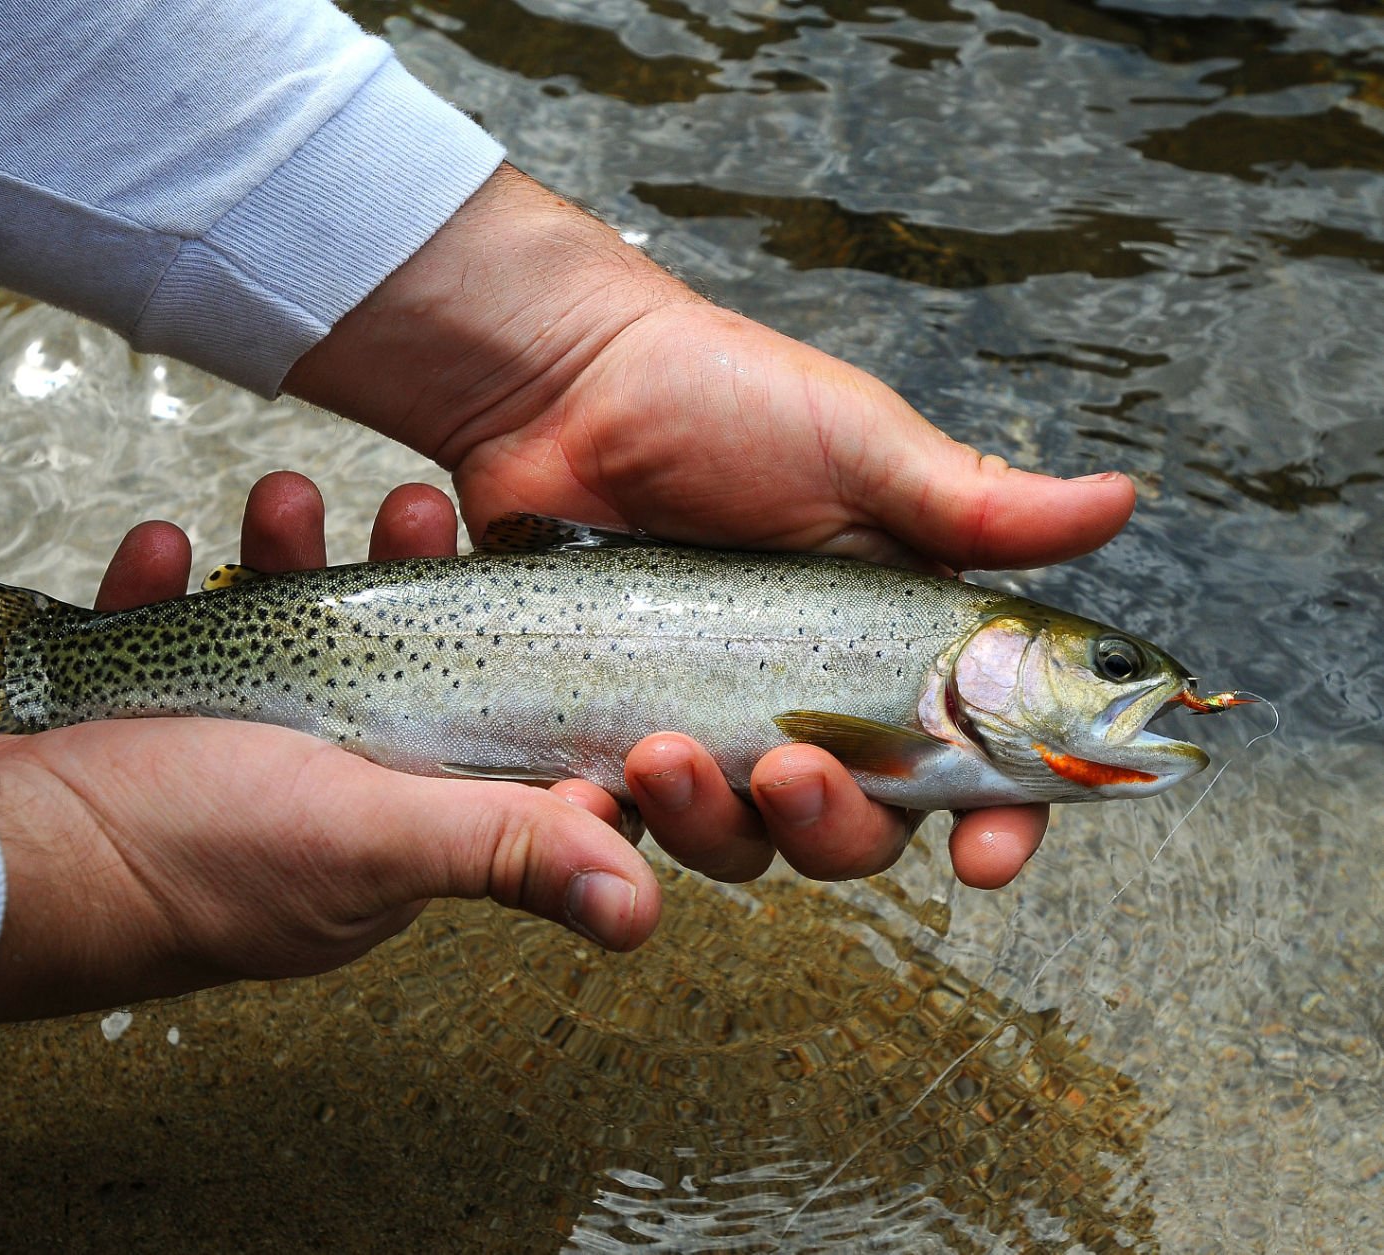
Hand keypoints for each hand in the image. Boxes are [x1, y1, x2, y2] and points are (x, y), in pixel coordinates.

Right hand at [0, 473, 659, 1021]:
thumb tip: (641, 910)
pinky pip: (178, 632)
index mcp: (401, 822)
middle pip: (391, 663)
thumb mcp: (374, 839)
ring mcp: (235, 750)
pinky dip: (174, 586)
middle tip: (407, 508)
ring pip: (286, 633)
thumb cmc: (196, 860)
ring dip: (290, 559)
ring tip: (281, 500)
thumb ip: (506, 849)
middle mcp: (328, 788)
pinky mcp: (148, 717)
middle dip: (399, 575)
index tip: (507, 566)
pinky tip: (167, 549)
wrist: (3, 856)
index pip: (485, 735)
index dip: (510, 652)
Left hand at [286, 165, 1139, 888]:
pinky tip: (585, 789)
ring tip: (662, 751)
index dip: (999, 818)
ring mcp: (716, 723)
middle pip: (864, 829)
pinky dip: (613, 823)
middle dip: (838, 826)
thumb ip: (975, 505)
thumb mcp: (857, 445)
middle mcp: (820, 700)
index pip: (979, 761)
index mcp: (899, 643)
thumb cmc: (719, 399)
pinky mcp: (623, 729)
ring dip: (717, 824)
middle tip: (789, 768)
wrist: (559, 387)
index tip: (984, 856)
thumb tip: (1121, 502)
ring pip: (747, 841)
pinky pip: (628, 818)